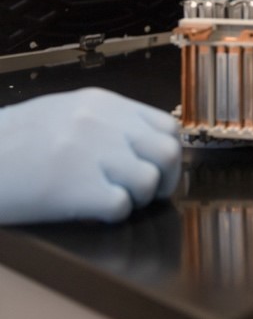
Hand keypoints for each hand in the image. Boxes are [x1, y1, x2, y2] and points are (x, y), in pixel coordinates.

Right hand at [0, 88, 180, 224]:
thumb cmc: (18, 138)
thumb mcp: (68, 111)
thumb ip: (109, 122)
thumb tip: (143, 144)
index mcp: (104, 103)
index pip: (166, 126)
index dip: (167, 153)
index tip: (156, 169)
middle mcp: (104, 123)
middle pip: (168, 152)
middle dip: (164, 179)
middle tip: (143, 192)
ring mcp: (91, 153)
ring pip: (150, 180)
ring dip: (138, 199)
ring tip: (113, 199)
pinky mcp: (75, 187)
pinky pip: (121, 206)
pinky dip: (113, 215)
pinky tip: (92, 211)